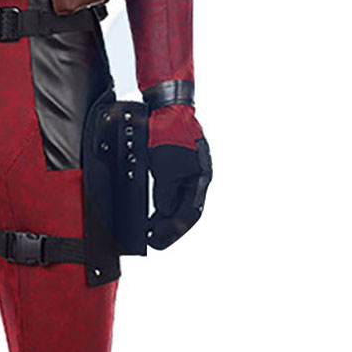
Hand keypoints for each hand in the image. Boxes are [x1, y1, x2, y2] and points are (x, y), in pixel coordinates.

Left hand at [146, 105, 211, 250]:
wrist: (167, 109)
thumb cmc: (169, 133)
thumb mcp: (165, 169)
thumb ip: (166, 193)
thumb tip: (165, 212)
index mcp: (200, 179)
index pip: (190, 214)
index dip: (173, 231)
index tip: (157, 242)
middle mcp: (198, 177)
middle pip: (186, 211)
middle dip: (170, 228)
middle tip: (153, 241)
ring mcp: (190, 170)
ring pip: (180, 202)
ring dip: (166, 217)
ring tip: (151, 229)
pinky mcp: (179, 164)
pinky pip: (174, 191)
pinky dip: (166, 203)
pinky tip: (157, 211)